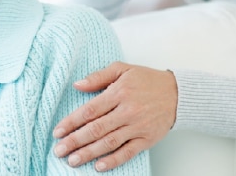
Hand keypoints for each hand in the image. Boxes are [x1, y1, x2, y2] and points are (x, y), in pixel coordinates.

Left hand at [52, 61, 176, 171]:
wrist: (178, 94)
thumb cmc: (147, 80)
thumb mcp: (123, 69)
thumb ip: (99, 76)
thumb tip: (77, 85)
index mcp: (119, 92)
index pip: (89, 110)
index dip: (71, 122)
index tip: (57, 132)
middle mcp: (127, 111)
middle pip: (96, 129)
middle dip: (75, 141)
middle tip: (59, 150)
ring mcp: (137, 126)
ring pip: (109, 142)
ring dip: (89, 153)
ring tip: (72, 161)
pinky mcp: (147, 139)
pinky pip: (128, 152)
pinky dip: (113, 160)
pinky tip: (99, 166)